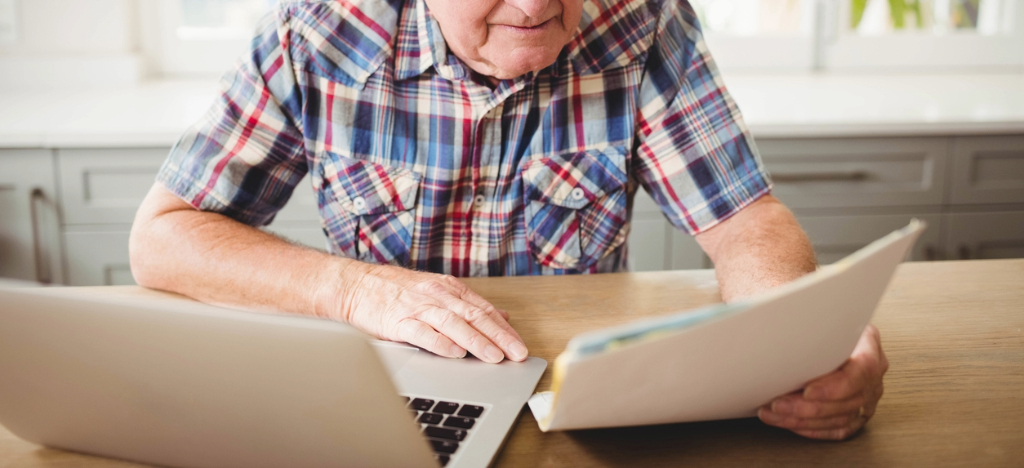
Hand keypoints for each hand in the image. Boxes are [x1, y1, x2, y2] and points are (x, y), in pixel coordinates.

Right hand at [334, 262, 527, 363]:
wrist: (354, 285)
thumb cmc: (393, 291)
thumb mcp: (435, 291)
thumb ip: (467, 305)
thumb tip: (502, 317)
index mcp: (448, 289)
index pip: (483, 309)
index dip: (504, 329)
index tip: (520, 346)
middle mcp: (436, 295)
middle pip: (474, 316)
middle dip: (498, 337)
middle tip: (517, 354)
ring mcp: (418, 307)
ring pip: (453, 324)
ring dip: (476, 341)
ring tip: (493, 357)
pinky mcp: (398, 320)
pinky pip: (422, 332)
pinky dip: (440, 343)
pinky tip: (455, 353)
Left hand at [757, 324, 888, 439]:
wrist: (822, 323)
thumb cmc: (816, 317)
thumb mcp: (812, 307)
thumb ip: (801, 315)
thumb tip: (768, 316)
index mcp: (868, 342)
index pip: (862, 369)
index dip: (835, 385)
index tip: (807, 390)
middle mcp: (873, 371)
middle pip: (848, 399)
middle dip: (809, 406)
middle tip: (778, 404)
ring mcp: (868, 394)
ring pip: (840, 417)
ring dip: (803, 419)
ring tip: (774, 413)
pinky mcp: (856, 411)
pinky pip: (838, 428)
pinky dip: (811, 428)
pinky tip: (789, 423)